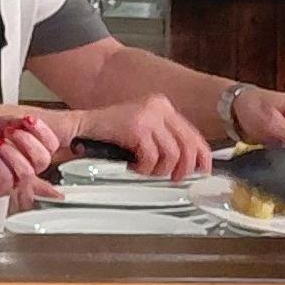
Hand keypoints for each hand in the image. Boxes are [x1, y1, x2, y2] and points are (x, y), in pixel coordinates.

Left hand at [0, 114, 60, 198]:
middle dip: (28, 141)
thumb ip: (9, 120)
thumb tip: (25, 119)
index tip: (29, 121)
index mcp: (26, 149)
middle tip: (11, 131)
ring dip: (14, 153)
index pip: (50, 144)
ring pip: (29, 172)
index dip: (44, 132)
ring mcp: (13, 178)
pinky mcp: (0, 189)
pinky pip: (8, 179)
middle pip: (44, 159)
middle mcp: (23, 165)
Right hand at [74, 96, 213, 178]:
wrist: (82, 127)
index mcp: (163, 107)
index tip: (202, 170)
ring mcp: (148, 116)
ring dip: (158, 170)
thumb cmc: (111, 134)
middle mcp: (159, 108)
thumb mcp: (144, 133)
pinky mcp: (137, 127)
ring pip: (171, 154)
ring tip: (144, 169)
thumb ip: (165, 141)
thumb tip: (187, 162)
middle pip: (188, 144)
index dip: (201, 156)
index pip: (193, 133)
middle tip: (173, 178)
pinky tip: (133, 165)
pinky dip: (144, 168)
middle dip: (183, 167)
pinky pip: (152, 157)